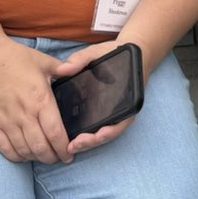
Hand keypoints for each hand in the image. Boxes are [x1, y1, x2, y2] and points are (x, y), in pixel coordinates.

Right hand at [0, 38, 73, 164]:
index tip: (70, 155)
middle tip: (58, 159)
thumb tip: (78, 69)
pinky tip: (23, 155)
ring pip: (23, 150)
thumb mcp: (44, 61)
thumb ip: (63, 68)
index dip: (64, 148)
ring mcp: (6, 121)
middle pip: (40, 147)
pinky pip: (4, 148)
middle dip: (52, 157)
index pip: (55, 132)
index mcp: (40, 100)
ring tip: (43, 157)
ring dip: (35, 158)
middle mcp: (24, 114)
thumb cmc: (16, 58)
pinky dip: (15, 156)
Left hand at [52, 40, 138, 154]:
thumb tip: (64, 69)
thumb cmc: (116, 53)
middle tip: (72, 147)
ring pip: (106, 133)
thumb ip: (81, 59)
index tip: (85, 139)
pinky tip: (75, 135)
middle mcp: (125, 109)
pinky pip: (103, 126)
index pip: (118, 124)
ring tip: (71, 146)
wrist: (133, 52)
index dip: (102, 135)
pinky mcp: (110, 110)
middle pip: (109, 133)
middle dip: (91, 142)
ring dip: (90, 141)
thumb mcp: (97, 52)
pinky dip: (91, 133)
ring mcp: (119, 111)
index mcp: (128, 98)